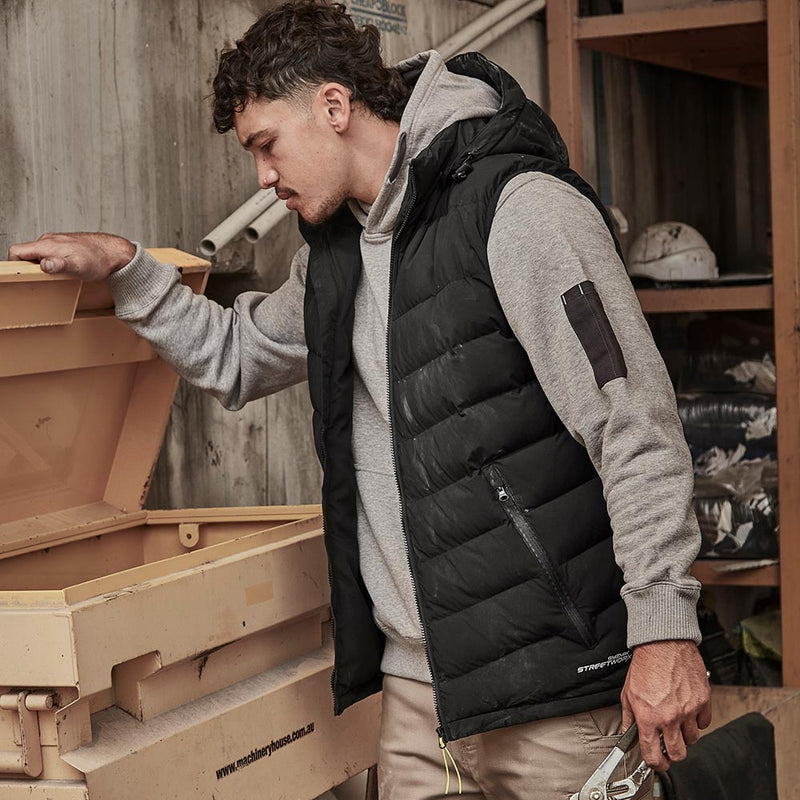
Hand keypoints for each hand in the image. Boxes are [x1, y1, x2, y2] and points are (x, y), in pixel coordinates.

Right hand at [9, 232, 135, 280]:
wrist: (113, 252)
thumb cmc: (98, 260)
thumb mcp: (78, 267)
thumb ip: (59, 265)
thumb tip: (44, 264)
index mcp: (47, 245)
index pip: (17, 251)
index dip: (14, 264)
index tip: (21, 276)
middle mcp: (49, 241)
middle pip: (26, 253)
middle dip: (28, 267)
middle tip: (40, 280)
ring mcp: (56, 242)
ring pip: (38, 254)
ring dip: (41, 266)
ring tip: (55, 276)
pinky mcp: (63, 246)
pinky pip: (49, 254)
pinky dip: (51, 263)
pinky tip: (63, 271)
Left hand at [621, 640, 711, 771]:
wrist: (663, 644)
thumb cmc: (646, 665)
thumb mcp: (628, 693)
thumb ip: (628, 717)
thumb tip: (628, 733)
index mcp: (649, 717)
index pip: (653, 755)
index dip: (655, 764)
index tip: (656, 762)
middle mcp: (670, 717)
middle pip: (678, 754)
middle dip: (672, 755)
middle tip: (668, 747)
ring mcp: (688, 711)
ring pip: (692, 740)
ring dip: (685, 736)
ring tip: (676, 723)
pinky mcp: (703, 702)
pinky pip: (704, 723)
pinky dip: (697, 721)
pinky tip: (687, 711)